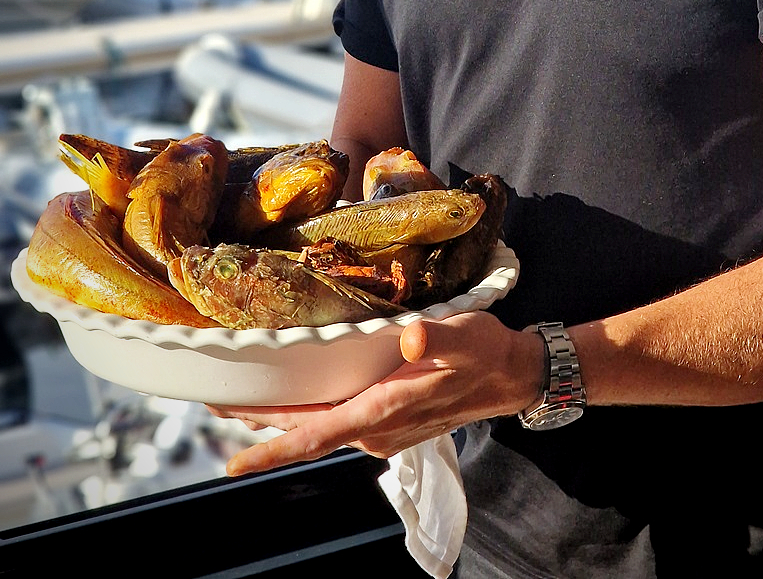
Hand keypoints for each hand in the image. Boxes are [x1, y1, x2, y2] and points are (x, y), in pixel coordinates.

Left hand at [209, 310, 543, 476]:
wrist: (513, 373)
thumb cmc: (486, 352)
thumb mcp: (464, 336)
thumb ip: (434, 337)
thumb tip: (407, 338)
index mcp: (386, 410)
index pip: (318, 437)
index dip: (273, 449)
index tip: (233, 461)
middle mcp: (378, 428)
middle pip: (307, 434)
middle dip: (259, 425)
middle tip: (214, 406)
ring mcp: (383, 429)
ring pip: (319, 429)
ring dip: (281, 420)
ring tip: (243, 401)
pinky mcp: (390, 419)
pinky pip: (337, 422)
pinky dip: (308, 414)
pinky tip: (298, 396)